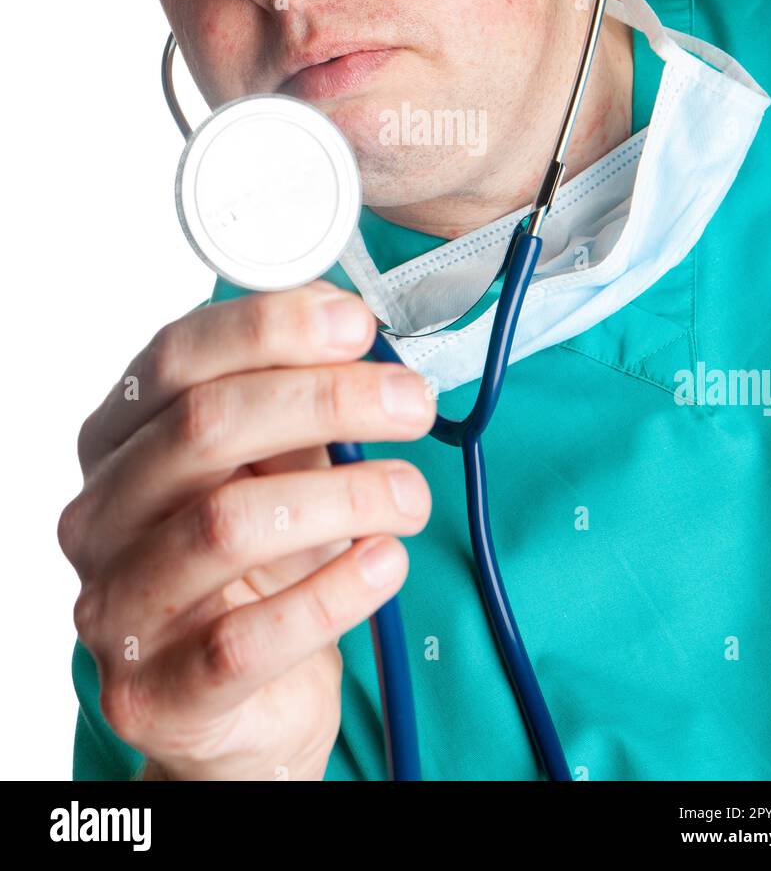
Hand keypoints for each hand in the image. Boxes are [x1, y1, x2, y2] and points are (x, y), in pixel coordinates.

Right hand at [58, 282, 434, 780]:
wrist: (241, 705)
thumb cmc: (257, 568)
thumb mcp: (273, 466)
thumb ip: (295, 398)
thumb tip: (350, 326)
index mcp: (117, 441)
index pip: (178, 357)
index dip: (271, 328)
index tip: (357, 324)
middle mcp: (100, 516)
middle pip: (204, 426)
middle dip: (325, 399)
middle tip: (411, 404)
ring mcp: (117, 607)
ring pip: (228, 524)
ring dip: (343, 497)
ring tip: (410, 495)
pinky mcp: (155, 693)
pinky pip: (249, 638)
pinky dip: (334, 593)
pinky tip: (386, 564)